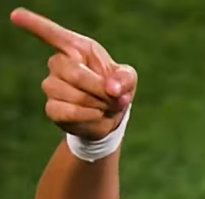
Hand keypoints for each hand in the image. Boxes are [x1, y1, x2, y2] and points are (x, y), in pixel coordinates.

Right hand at [10, 8, 136, 140]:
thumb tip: (112, 88)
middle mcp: (59, 63)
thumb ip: (125, 79)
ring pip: (74, 95)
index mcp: (77, 49)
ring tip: (105, 105)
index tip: (15, 15)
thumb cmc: (116, 89)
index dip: (34, 24)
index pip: (52, 34)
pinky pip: (69, 112)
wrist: (110, 115)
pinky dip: (90, 115)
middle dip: (100, 88)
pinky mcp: (52, 108)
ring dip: (98, 103)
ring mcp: (51, 85)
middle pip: (74, 73)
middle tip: (114, 96)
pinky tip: (96, 114)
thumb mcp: (128, 79)